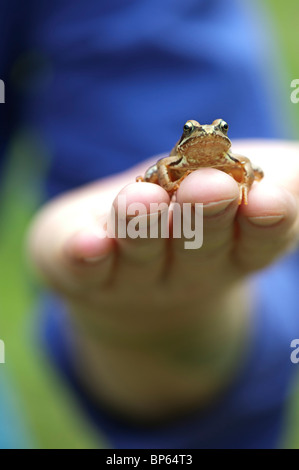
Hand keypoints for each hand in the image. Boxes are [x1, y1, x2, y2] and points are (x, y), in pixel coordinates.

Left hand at [27, 140, 298, 421]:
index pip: (257, 242)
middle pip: (199, 248)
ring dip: (143, 228)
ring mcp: (134, 276)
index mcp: (232, 250)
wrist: (131, 257)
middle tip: (209, 187)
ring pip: (141, 254)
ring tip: (143, 199)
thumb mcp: (255, 184)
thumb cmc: (200, 206)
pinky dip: (86, 256)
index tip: (268, 199)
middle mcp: (186, 269)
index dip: (265, 222)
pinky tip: (88, 243)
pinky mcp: (83, 269)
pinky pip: (84, 269)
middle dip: (204, 216)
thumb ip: (286, 179)